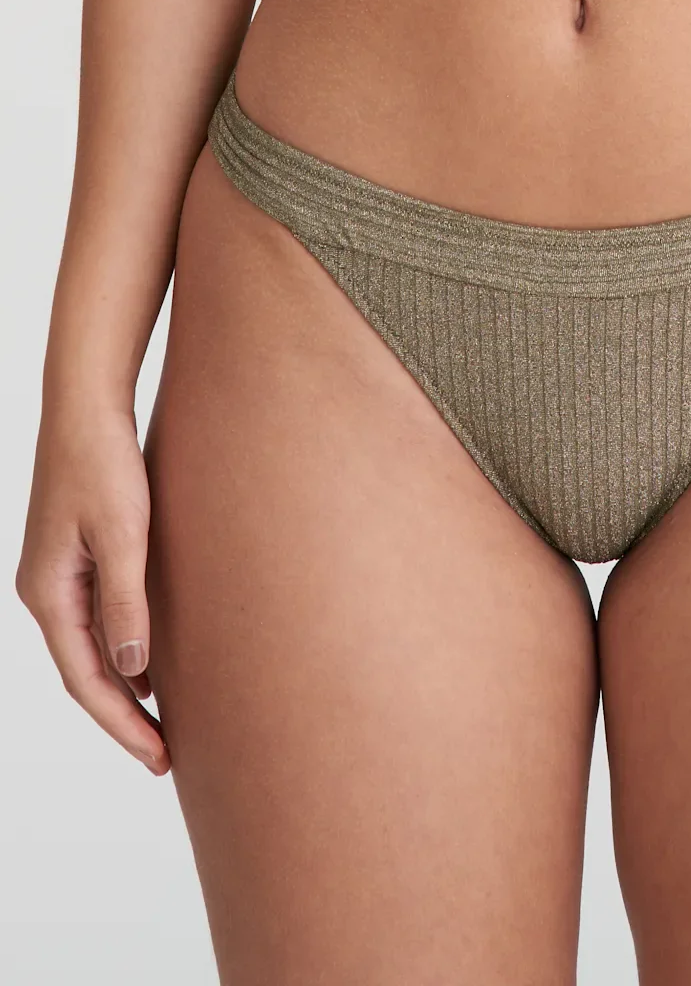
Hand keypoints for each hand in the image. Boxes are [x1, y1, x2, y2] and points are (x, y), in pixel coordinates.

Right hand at [16, 401, 169, 774]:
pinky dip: (123, 653)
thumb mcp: (124, 535)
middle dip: (124, 718)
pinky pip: (98, 622)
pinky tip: (154, 666)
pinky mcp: (78, 558)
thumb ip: (127, 601)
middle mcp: (46, 592)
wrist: (88, 409)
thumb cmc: (105, 464)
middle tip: (168, 756)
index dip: (123, 724)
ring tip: (165, 724)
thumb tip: (133, 670)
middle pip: (85, 674)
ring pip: (92, 651)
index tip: (160, 757)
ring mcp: (59, 576)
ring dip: (125, 689)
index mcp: (48, 594)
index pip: (87, 680)